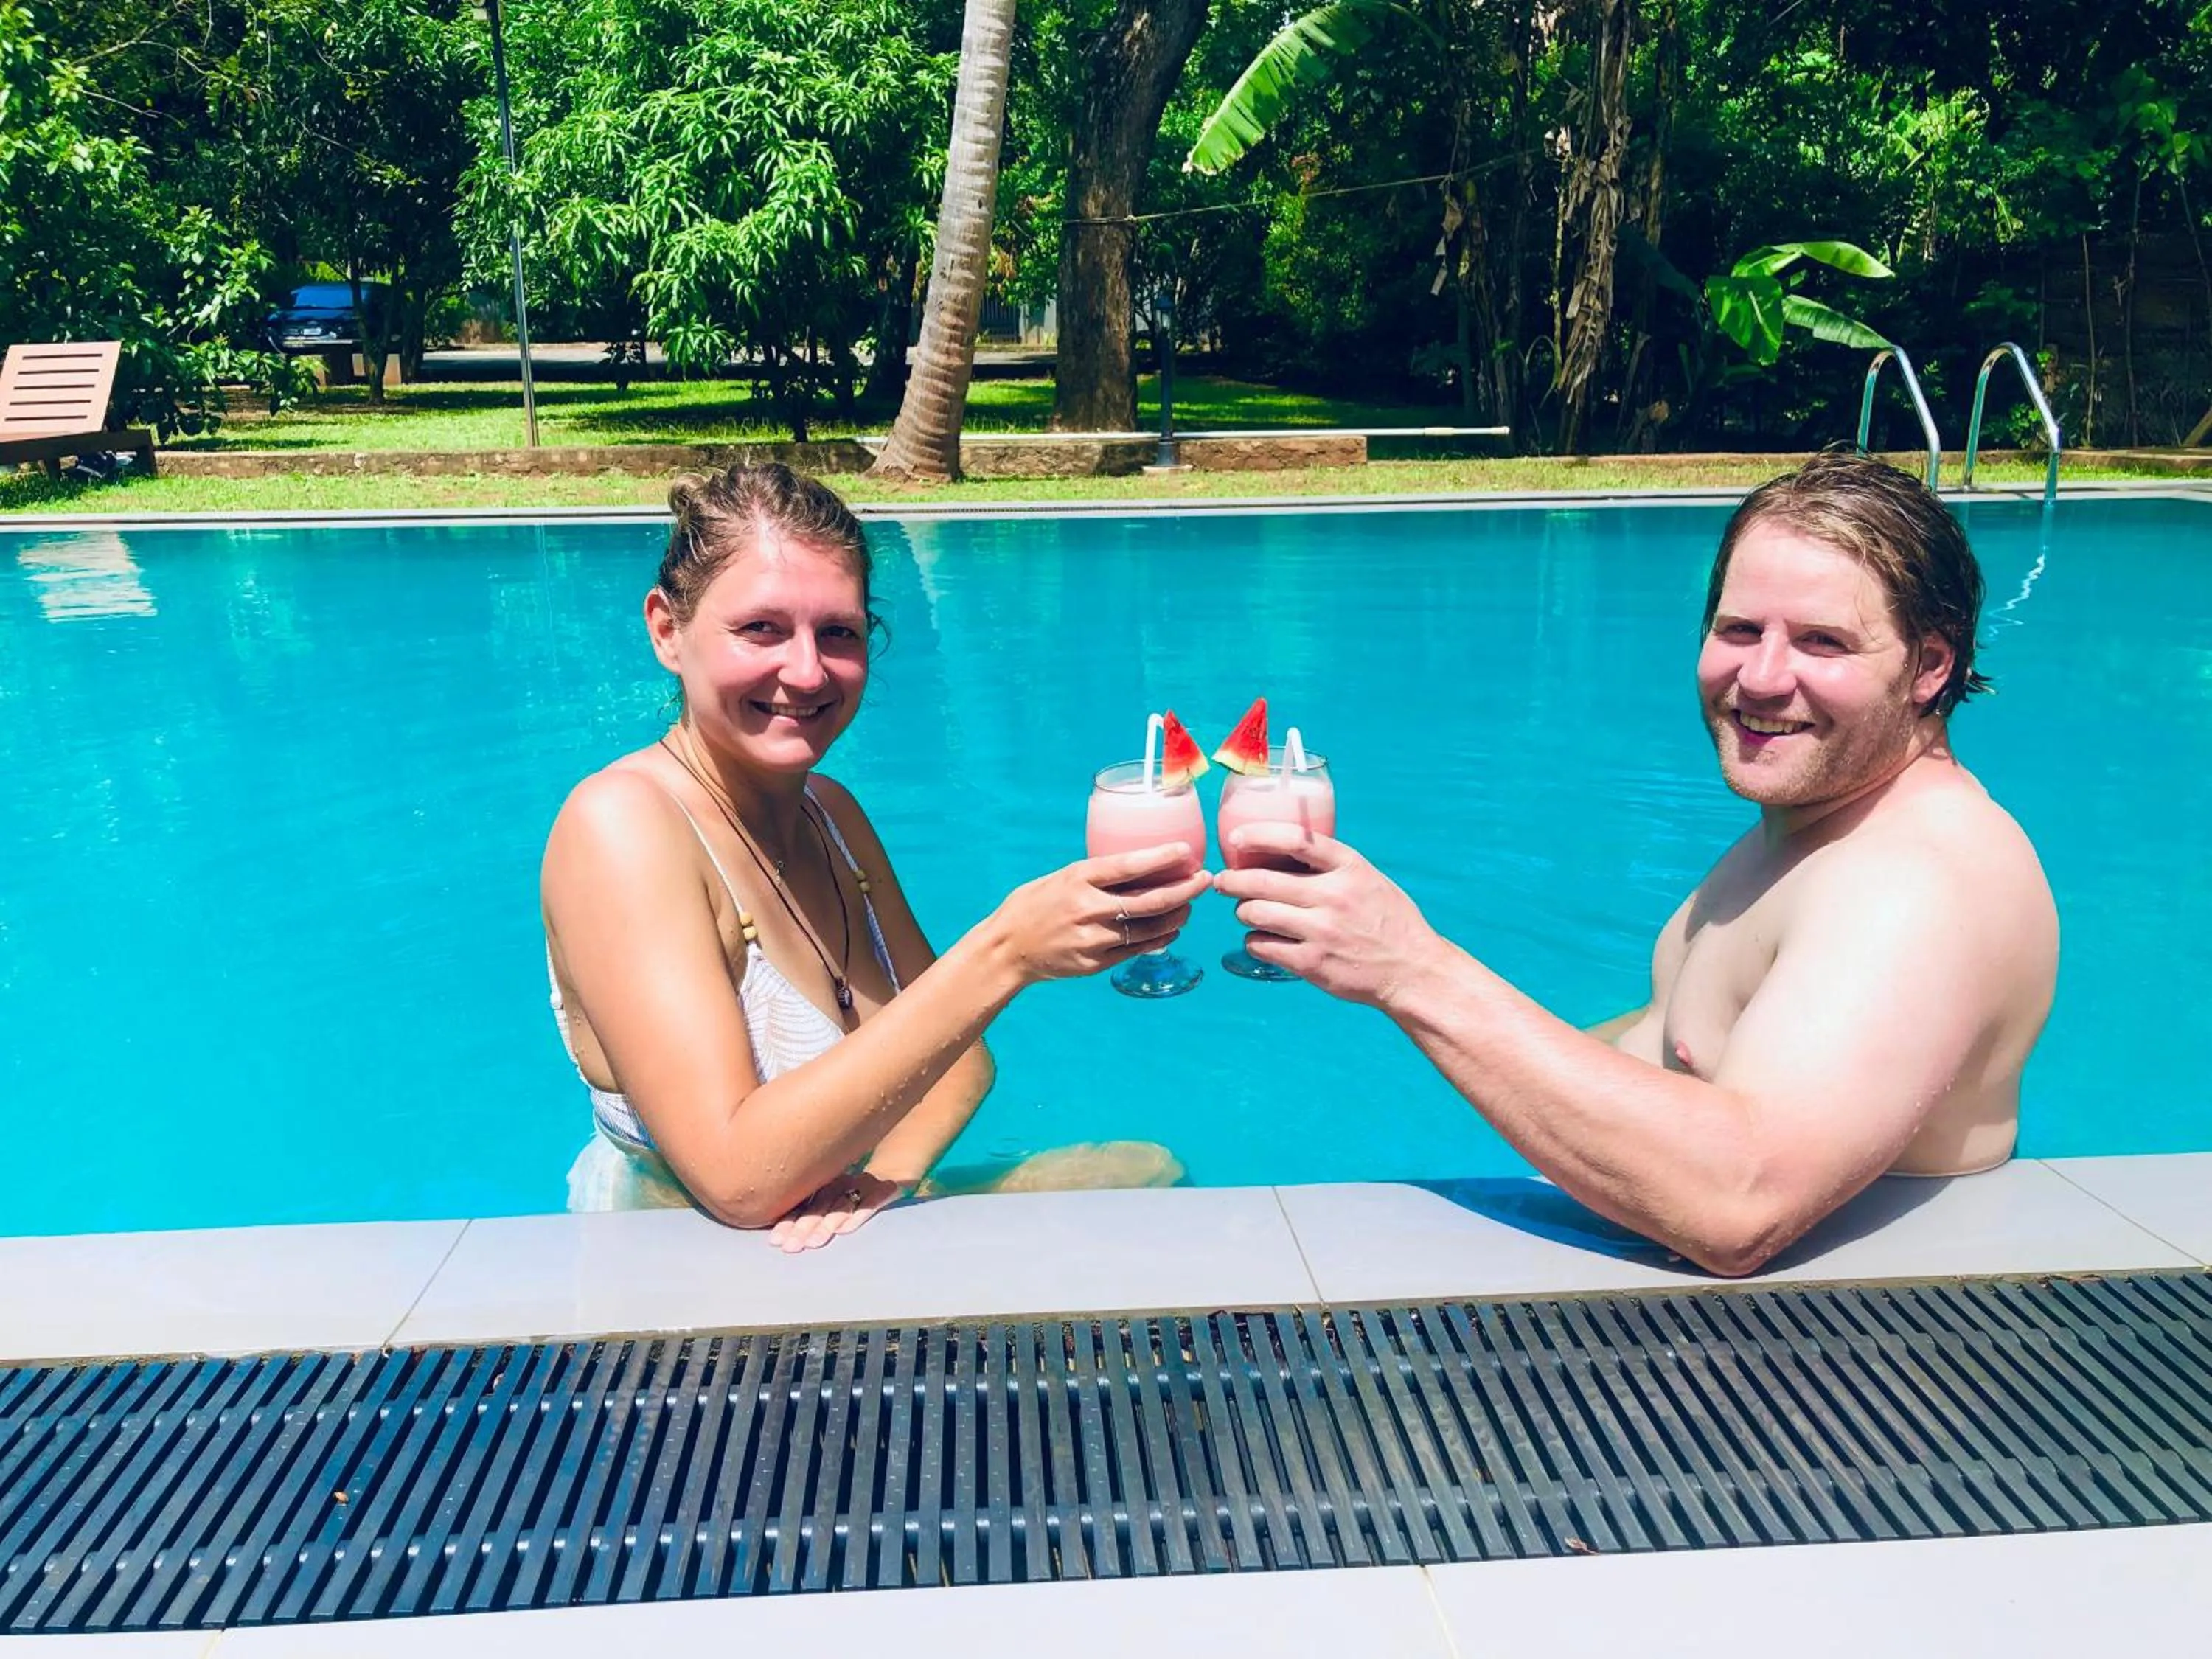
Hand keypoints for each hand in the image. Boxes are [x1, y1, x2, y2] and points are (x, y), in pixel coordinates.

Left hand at [768, 1170, 910, 1251]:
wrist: (895, 1172)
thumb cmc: (853, 1194)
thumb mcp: (830, 1198)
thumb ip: (808, 1212)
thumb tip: (777, 1239)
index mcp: (823, 1184)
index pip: (802, 1204)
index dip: (788, 1222)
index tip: (775, 1242)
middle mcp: (840, 1182)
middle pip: (818, 1207)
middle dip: (803, 1228)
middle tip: (791, 1247)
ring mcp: (862, 1184)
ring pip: (841, 1205)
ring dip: (826, 1224)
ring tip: (813, 1243)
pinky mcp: (884, 1189)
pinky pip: (870, 1202)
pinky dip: (857, 1215)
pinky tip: (845, 1230)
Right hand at [993, 842, 1211, 984]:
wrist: (1006, 949)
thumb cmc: (1033, 905)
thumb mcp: (1060, 877)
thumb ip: (1096, 875)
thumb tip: (1140, 865)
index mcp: (1077, 879)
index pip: (1128, 865)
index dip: (1161, 858)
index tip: (1186, 850)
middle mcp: (1088, 908)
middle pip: (1148, 900)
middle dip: (1183, 889)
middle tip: (1204, 879)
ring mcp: (1093, 939)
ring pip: (1149, 929)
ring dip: (1177, 915)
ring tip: (1190, 904)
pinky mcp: (1095, 963)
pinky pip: (1137, 950)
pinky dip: (1160, 938)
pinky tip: (1172, 929)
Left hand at [1211, 823, 1438, 1007]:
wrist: (1412, 970)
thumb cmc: (1387, 920)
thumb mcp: (1368, 878)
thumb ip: (1331, 865)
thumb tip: (1280, 849)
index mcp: (1349, 867)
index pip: (1294, 840)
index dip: (1257, 836)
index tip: (1236, 839)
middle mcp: (1334, 896)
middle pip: (1261, 880)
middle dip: (1232, 880)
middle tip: (1224, 882)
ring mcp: (1321, 931)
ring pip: (1254, 912)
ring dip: (1242, 911)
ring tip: (1246, 912)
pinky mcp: (1311, 963)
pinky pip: (1261, 944)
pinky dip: (1254, 940)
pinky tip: (1261, 939)